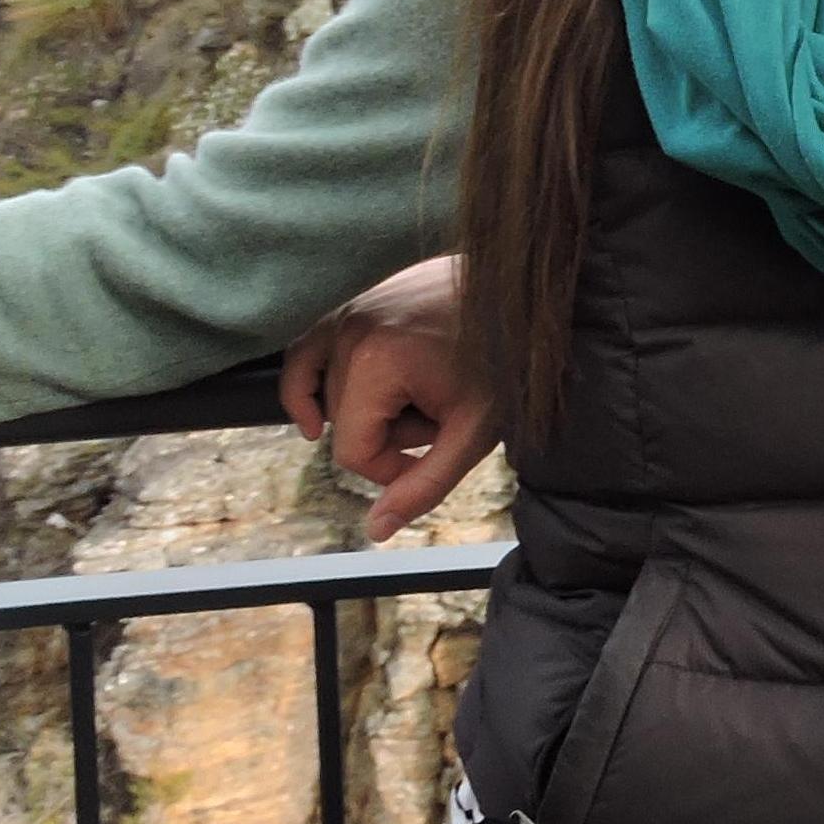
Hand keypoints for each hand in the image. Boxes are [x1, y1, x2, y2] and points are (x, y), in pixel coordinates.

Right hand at [279, 256, 500, 541]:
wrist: (518, 294)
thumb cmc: (502, 359)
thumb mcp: (473, 432)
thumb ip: (424, 485)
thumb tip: (375, 529)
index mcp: (376, 361)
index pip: (353, 451)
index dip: (390, 468)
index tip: (435, 449)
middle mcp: (350, 331)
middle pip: (343, 422)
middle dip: (389, 431)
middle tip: (439, 409)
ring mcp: (347, 312)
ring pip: (330, 394)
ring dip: (369, 407)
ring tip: (417, 394)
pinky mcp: (351, 304)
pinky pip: (305, 354)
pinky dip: (305, 385)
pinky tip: (314, 418)